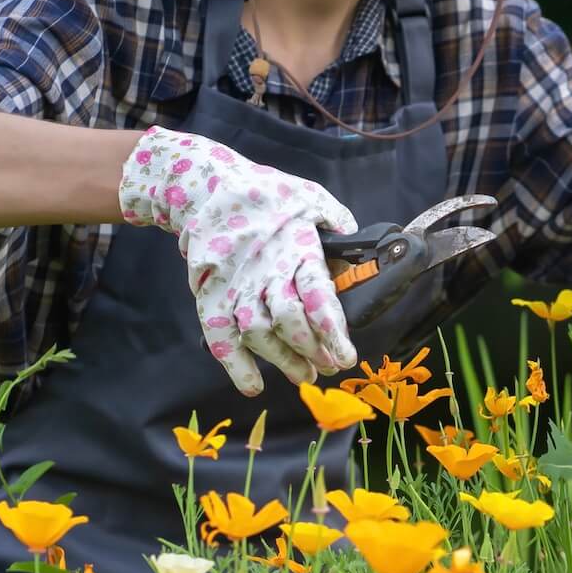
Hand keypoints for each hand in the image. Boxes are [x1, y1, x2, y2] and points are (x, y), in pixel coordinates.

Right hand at [118, 126, 358, 394]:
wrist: (208, 186)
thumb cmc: (270, 194)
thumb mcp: (312, 198)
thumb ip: (338, 225)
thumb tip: (363, 252)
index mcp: (294, 246)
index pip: (315, 294)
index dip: (331, 330)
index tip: (347, 356)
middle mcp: (263, 269)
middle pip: (287, 320)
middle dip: (311, 350)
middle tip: (330, 368)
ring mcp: (234, 283)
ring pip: (257, 331)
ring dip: (282, 361)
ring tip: (304, 376)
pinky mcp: (210, 293)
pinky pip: (219, 334)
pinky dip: (234, 364)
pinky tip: (253, 386)